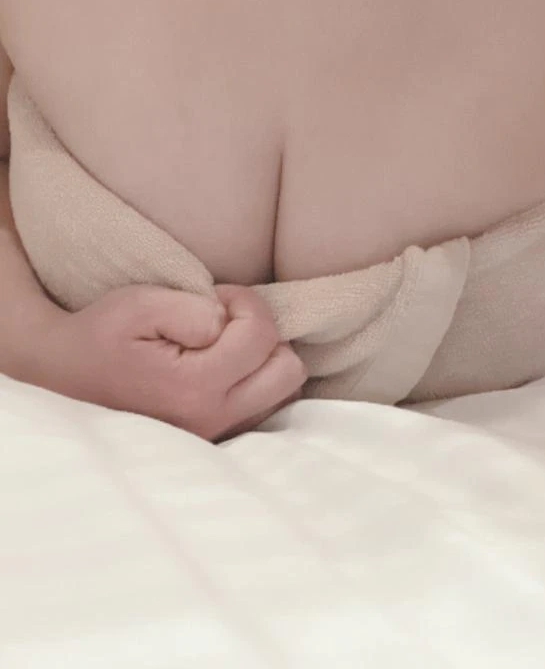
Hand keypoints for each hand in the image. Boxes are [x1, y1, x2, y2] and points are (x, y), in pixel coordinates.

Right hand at [28, 284, 305, 440]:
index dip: (244, 302)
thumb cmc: (101, 336)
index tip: (215, 298)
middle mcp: (214, 419)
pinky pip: (268, 405)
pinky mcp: (218, 437)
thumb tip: (228, 323)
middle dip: (264, 333)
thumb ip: (194, 310)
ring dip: (263, 357)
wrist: (65, 379)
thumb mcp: (139, 305)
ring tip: (223, 344)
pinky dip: (257, 378)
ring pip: (284, 389)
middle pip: (288, 369)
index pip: (262, 335)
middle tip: (226, 321)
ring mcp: (218, 434)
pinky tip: (224, 366)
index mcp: (195, 388)